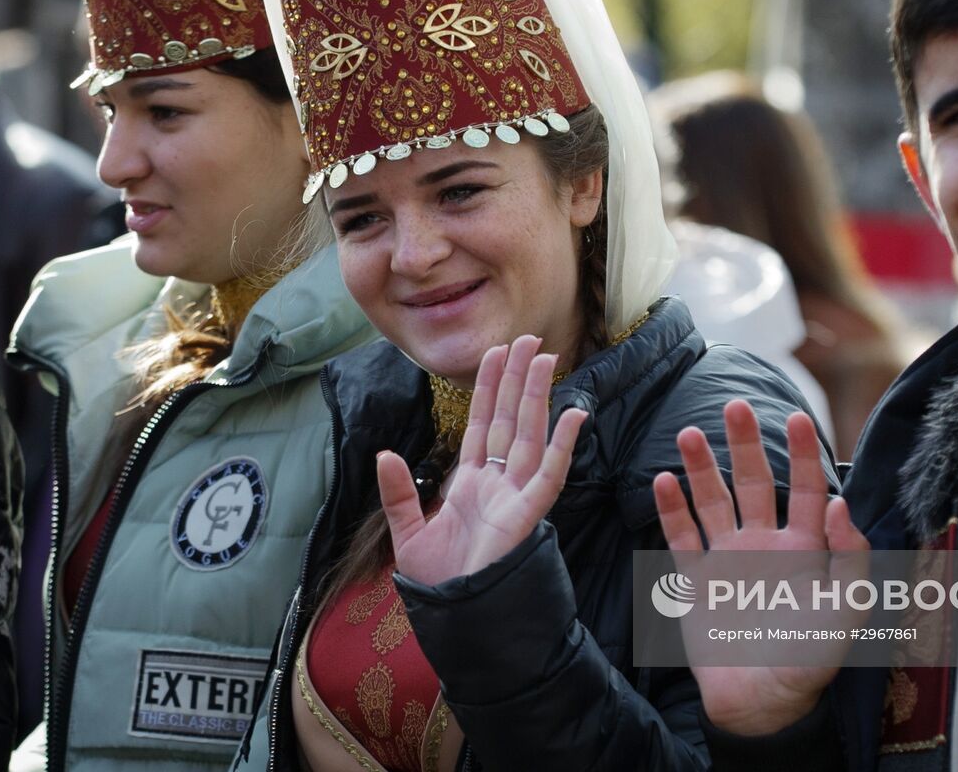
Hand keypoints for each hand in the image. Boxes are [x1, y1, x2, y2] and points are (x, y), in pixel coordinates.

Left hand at [377, 335, 588, 585]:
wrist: (455, 618)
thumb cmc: (439, 584)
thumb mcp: (407, 535)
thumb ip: (398, 494)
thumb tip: (383, 455)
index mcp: (470, 484)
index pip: (481, 424)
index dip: (488, 389)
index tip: (496, 353)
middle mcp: (497, 483)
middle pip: (509, 419)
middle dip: (517, 380)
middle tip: (528, 340)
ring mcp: (515, 495)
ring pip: (529, 434)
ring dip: (537, 396)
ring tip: (545, 357)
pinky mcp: (528, 514)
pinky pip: (550, 473)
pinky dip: (563, 444)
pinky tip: (573, 414)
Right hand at [653, 400, 867, 737]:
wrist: (762, 704)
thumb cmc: (810, 661)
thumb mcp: (845, 611)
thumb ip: (850, 559)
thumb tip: (838, 503)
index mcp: (804, 548)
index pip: (804, 489)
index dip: (800, 453)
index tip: (795, 417)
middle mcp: (765, 545)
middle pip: (752, 482)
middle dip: (744, 444)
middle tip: (734, 406)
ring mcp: (728, 560)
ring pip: (713, 502)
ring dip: (701, 468)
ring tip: (689, 434)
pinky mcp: (698, 583)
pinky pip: (682, 539)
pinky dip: (672, 511)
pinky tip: (664, 480)